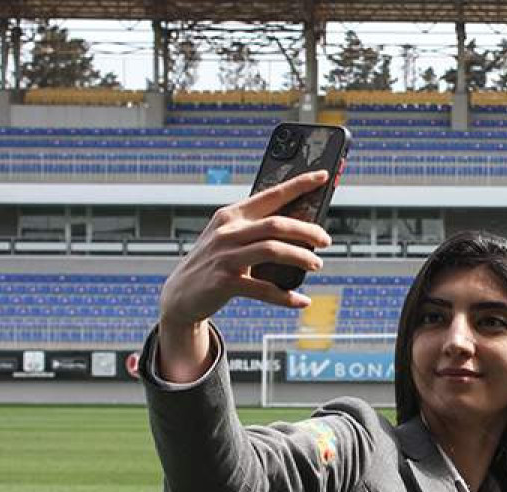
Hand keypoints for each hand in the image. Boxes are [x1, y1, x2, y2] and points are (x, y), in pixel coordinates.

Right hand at [159, 170, 332, 326]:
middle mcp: (227, 232)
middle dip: (307, 230)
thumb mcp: (229, 239)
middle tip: (326, 240)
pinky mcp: (224, 282)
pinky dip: (285, 296)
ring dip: (300, 257)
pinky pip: (263, 288)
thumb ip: (256, 230)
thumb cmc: (214, 263)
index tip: (323, 176)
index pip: (271, 194)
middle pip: (276, 224)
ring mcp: (225, 256)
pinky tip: (301, 300)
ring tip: (316, 264)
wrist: (180, 294)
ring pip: (272, 250)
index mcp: (231, 216)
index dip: (299, 184)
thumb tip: (302, 231)